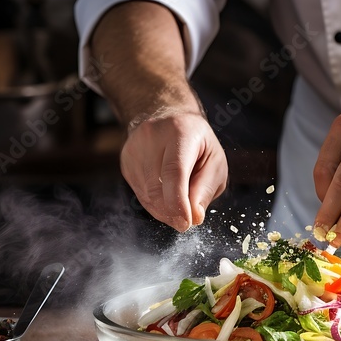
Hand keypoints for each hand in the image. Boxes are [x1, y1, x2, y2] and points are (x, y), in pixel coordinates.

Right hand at [121, 112, 227, 231]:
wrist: (167, 117)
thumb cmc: (197, 142)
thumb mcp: (215, 161)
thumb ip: (206, 188)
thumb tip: (194, 217)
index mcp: (180, 132)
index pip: (174, 171)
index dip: (178, 201)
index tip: (185, 223)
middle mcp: (151, 137)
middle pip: (156, 186)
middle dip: (172, 212)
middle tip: (185, 222)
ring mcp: (134, 149)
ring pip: (146, 194)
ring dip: (164, 210)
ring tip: (179, 207)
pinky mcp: (126, 161)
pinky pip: (139, 193)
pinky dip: (155, 204)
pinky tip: (166, 196)